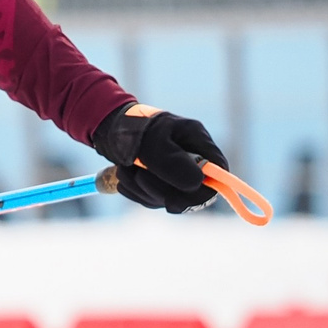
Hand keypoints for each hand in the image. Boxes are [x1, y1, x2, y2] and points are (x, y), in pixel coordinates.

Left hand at [93, 102, 228, 213]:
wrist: (107, 127)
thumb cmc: (133, 128)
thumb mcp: (151, 141)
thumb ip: (172, 162)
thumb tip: (196, 184)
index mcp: (198, 142)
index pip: (219, 174)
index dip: (202, 192)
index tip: (175, 197)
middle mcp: (193, 160)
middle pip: (194, 193)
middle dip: (162, 190)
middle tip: (139, 176)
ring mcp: (177, 173)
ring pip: (169, 200)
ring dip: (142, 190)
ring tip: (125, 168)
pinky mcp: (161, 184)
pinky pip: (153, 200)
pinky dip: (135, 192)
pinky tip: (124, 175)